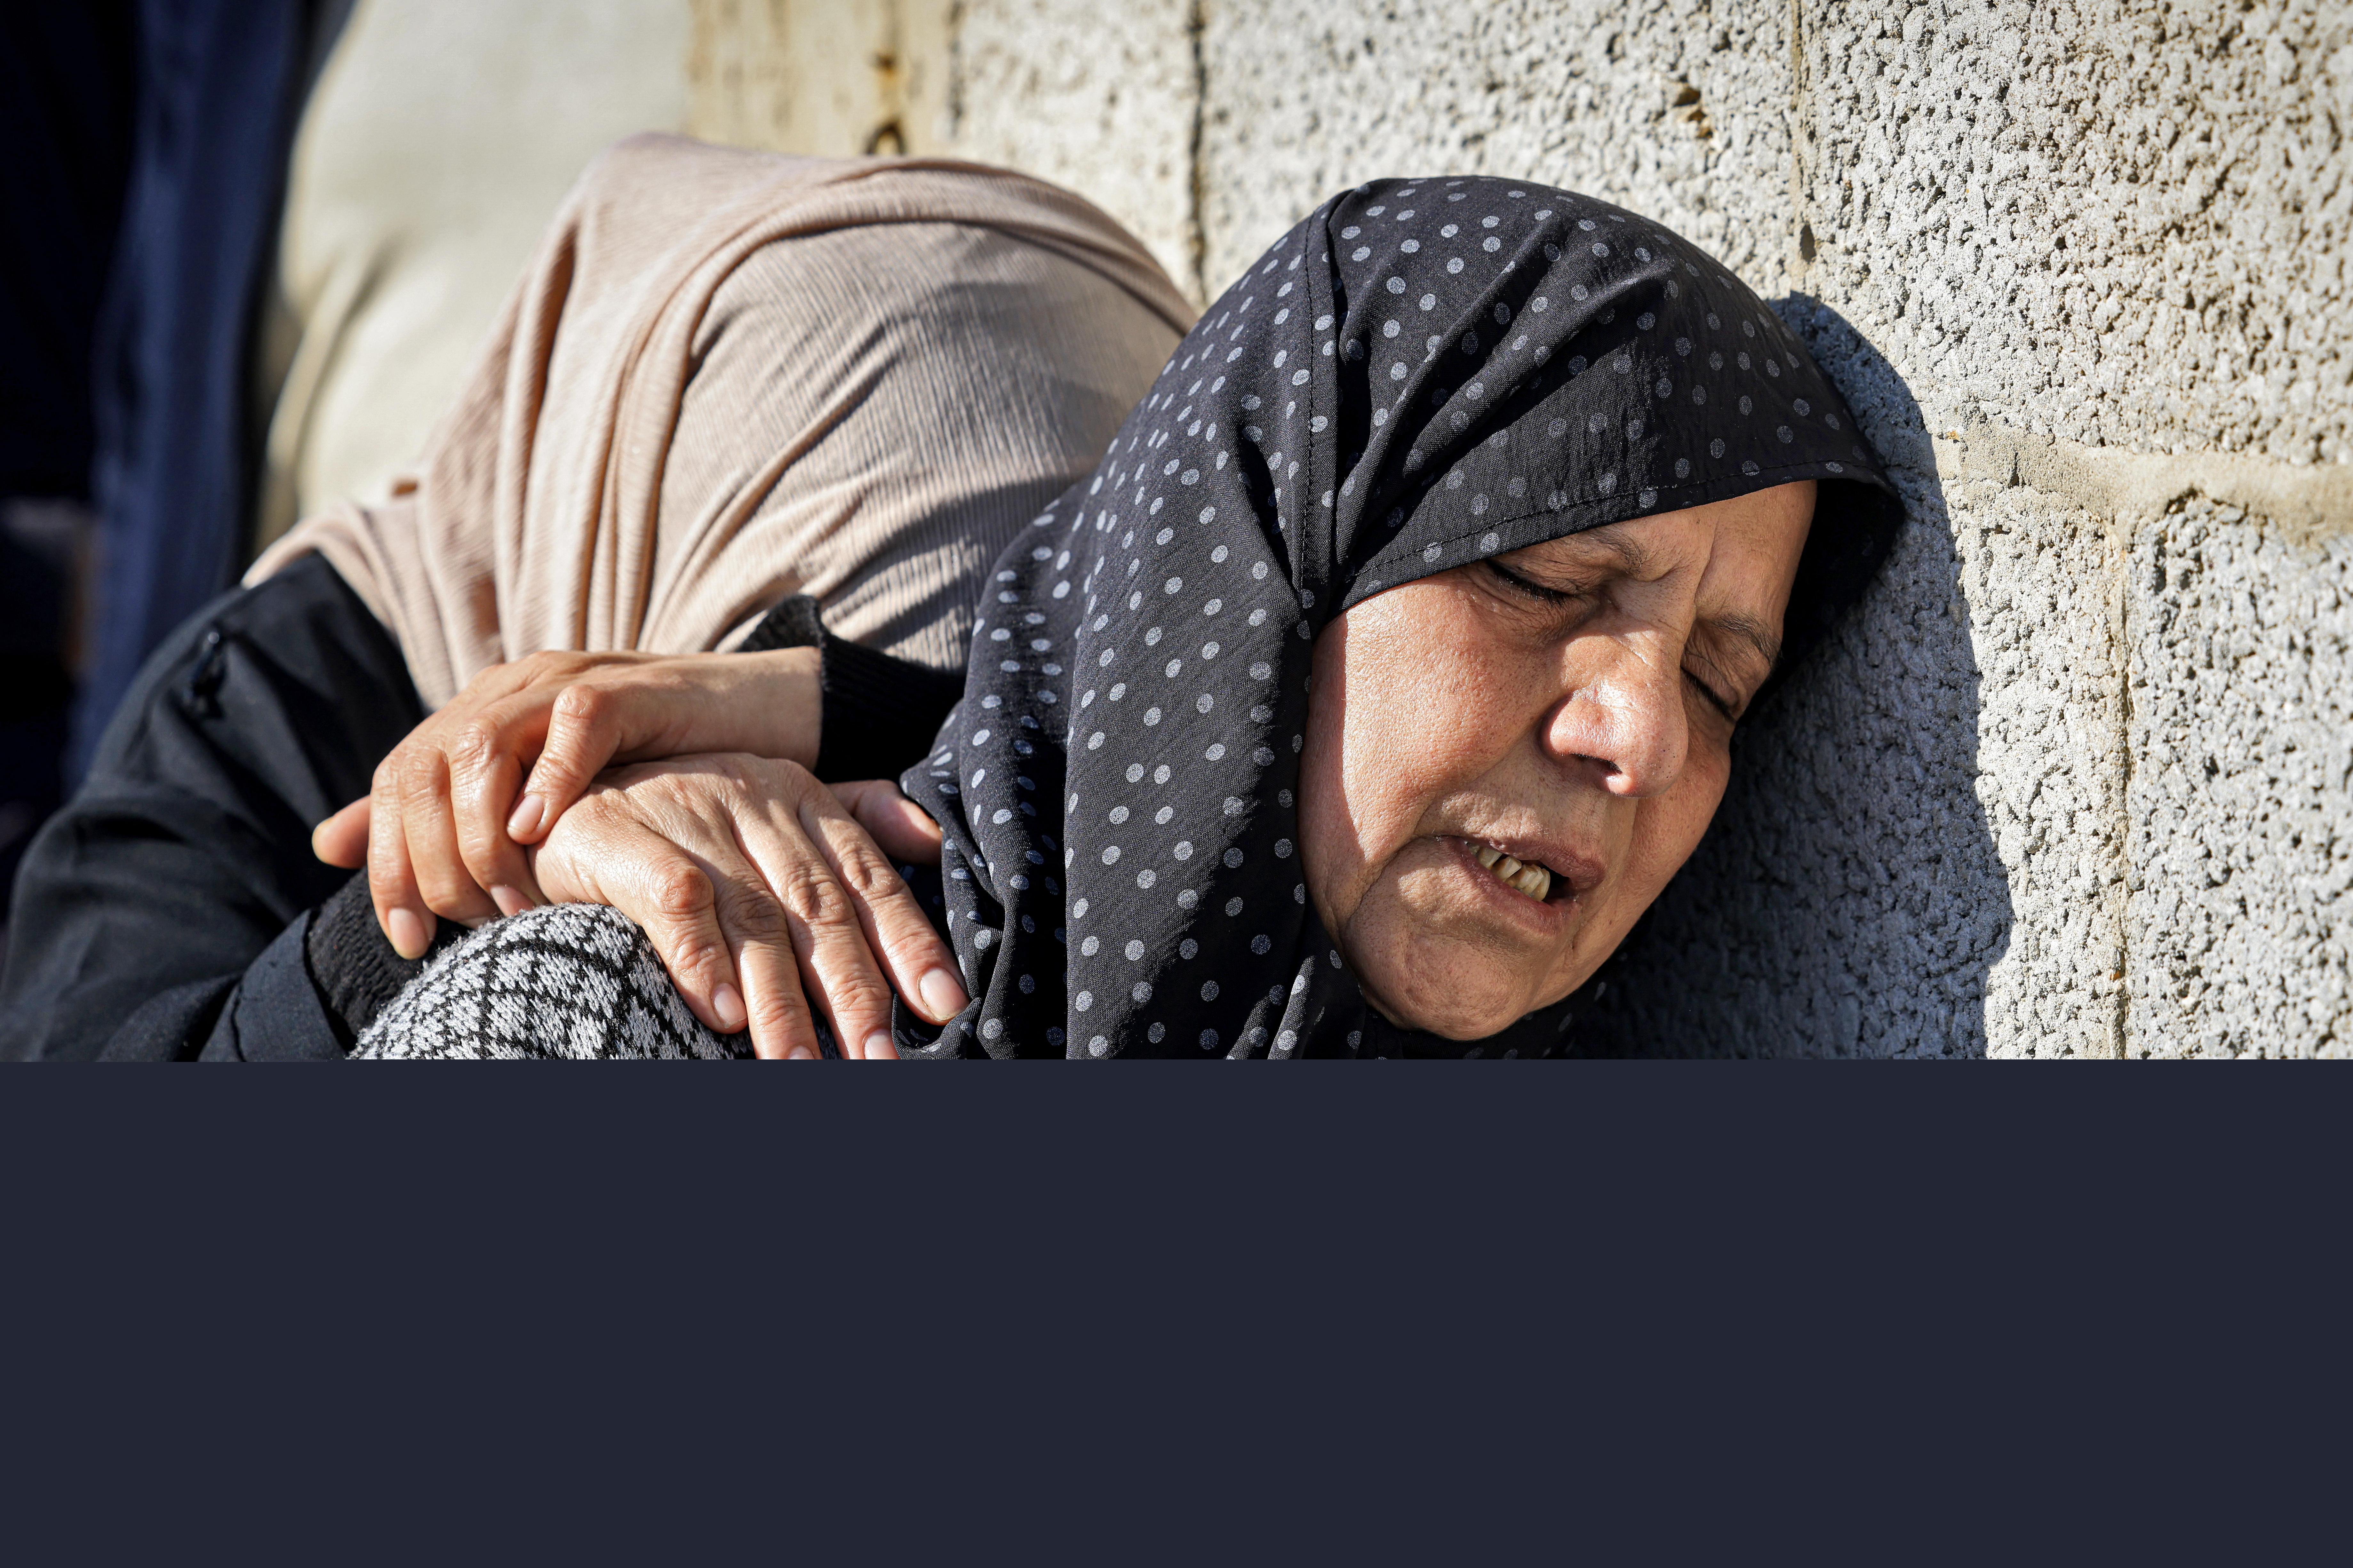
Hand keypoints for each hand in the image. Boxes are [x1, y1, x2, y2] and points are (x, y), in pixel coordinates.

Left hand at [312, 648, 821, 957]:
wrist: (754, 717)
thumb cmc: (650, 770)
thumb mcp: (538, 801)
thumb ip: (437, 816)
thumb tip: (328, 846)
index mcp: (477, 717)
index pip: (394, 784)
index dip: (385, 865)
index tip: (405, 938)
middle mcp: (506, 691)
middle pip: (421, 768)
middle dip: (427, 858)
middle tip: (469, 922)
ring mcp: (564, 682)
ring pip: (477, 746)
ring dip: (481, 832)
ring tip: (510, 896)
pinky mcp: (629, 688)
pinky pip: (573, 724)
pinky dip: (550, 779)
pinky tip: (542, 831)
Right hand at [529, 755, 963, 1059]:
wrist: (554, 786)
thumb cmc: (676, 815)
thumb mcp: (767, 806)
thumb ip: (850, 821)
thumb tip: (932, 841)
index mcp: (796, 795)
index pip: (866, 878)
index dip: (909, 942)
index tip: (942, 1005)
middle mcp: (751, 800)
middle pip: (818, 910)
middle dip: (854, 991)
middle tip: (880, 1059)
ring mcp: (686, 814)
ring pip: (753, 919)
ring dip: (782, 1004)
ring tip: (807, 1070)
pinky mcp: (619, 837)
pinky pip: (673, 901)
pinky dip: (701, 958)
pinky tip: (725, 1014)